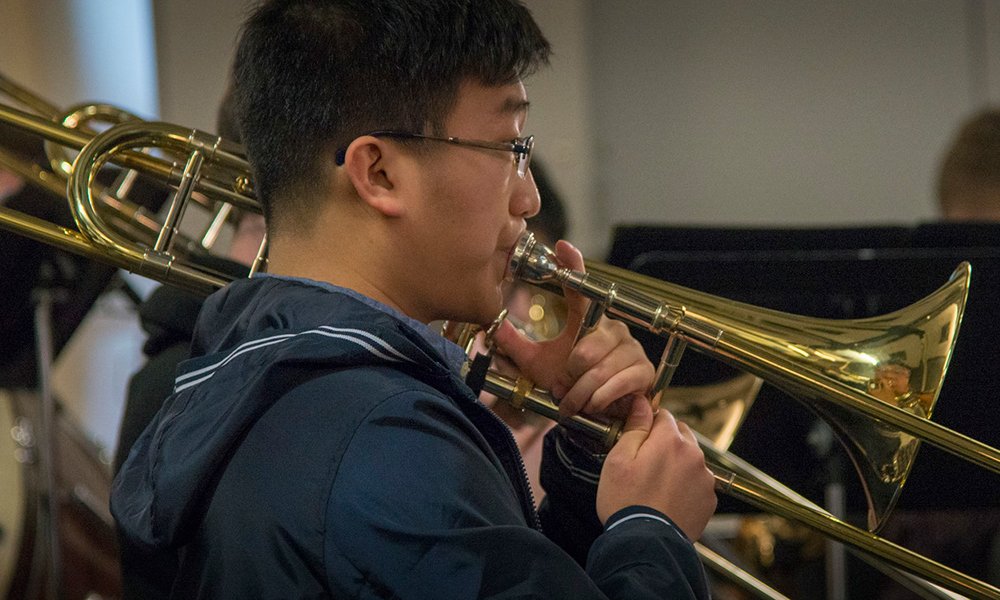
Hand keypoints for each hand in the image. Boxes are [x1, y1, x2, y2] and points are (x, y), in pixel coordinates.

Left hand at [492, 240, 653, 418]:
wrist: (593, 415)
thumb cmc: (567, 384)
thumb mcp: (536, 363)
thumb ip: (514, 344)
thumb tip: (490, 325)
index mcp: (586, 321)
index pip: (580, 288)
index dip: (573, 266)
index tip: (563, 246)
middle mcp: (612, 329)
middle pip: (586, 350)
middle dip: (569, 377)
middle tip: (563, 388)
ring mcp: (631, 348)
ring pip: (598, 371)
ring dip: (580, 394)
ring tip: (575, 400)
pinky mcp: (643, 370)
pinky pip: (617, 385)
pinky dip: (599, 400)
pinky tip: (595, 406)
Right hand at [597, 396, 716, 539]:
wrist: (646, 544)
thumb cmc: (626, 502)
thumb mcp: (618, 460)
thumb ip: (634, 428)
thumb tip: (642, 404)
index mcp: (670, 441)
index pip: (664, 415)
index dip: (648, 424)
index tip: (638, 438)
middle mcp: (693, 455)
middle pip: (681, 436)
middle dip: (665, 442)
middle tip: (644, 463)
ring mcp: (704, 478)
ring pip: (690, 460)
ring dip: (677, 465)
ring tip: (655, 486)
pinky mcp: (709, 499)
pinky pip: (697, 483)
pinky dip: (685, 486)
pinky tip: (667, 499)